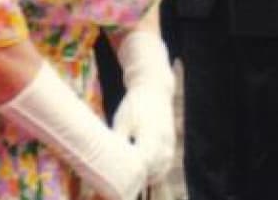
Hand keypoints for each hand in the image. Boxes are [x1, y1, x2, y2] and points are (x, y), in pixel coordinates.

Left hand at [113, 31, 175, 183]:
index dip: (130, 179)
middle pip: (150, 173)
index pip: (141, 168)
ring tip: (131, 184)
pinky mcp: (171, 145)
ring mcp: (170, 145)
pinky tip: (143, 176)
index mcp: (150, 139)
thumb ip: (118, 143)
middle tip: (120, 188)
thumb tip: (105, 162)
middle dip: (137, 181)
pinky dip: (155, 172)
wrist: (154, 89)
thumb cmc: (133, 106)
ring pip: (159, 171)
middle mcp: (163, 145)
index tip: (118, 186)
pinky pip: (164, 166)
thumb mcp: (121, 122)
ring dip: (146, 178)